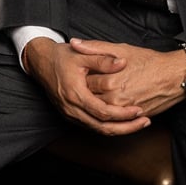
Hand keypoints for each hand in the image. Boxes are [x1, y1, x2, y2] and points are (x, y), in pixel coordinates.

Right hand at [22, 37, 151, 135]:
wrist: (40, 62)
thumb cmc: (61, 56)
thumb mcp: (83, 54)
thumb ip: (104, 59)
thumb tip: (123, 63)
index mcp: (75, 94)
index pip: (103, 113)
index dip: (123, 114)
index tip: (140, 110)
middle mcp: (72, 109)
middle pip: (102, 128)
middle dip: (126, 128)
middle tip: (145, 122)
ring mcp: (70, 114)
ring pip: (97, 130)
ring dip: (119, 129)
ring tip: (138, 123)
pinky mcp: (70, 115)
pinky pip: (92, 126)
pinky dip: (108, 126)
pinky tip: (122, 121)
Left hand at [71, 38, 185, 117]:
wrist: (174, 77)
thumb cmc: (149, 61)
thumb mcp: (121, 49)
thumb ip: (95, 48)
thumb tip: (74, 43)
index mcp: (109, 82)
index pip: (84, 84)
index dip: (82, 77)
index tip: (83, 71)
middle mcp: (114, 99)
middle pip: (91, 99)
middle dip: (88, 91)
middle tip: (92, 81)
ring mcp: (123, 111)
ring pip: (100, 111)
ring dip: (98, 102)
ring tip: (104, 90)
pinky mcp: (132, 118)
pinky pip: (113, 119)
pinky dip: (109, 112)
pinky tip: (111, 102)